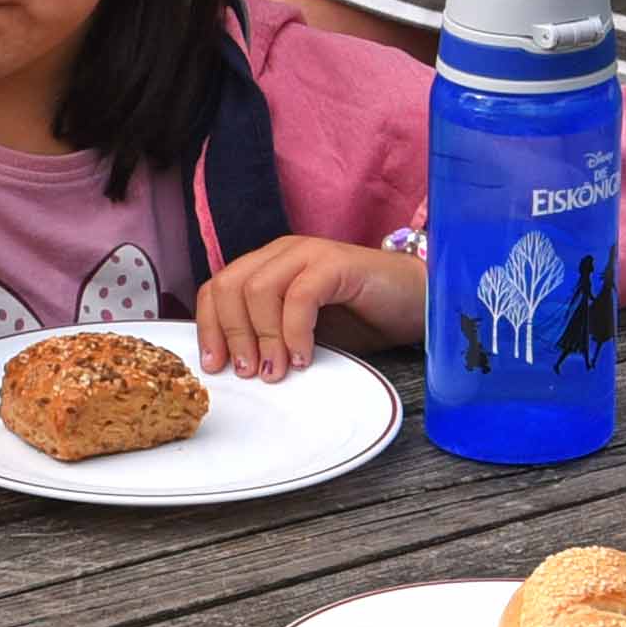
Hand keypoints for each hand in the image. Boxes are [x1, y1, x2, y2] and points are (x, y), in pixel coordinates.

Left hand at [196, 235, 413, 378]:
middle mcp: (282, 254)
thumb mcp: (303, 334)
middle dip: (232, 335)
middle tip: (248, 373)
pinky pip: (300, 296)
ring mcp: (309, 253)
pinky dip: (295, 332)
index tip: (215, 368)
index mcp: (267, 266)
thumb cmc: (361, 319)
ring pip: (258, 289)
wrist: (416, 301)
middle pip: (229, 287)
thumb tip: (235, 371)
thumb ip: (269, 341)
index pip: (217, 289)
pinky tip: (305, 357)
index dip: (209, 328)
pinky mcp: (336, 263)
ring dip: (262, 338)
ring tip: (277, 370)